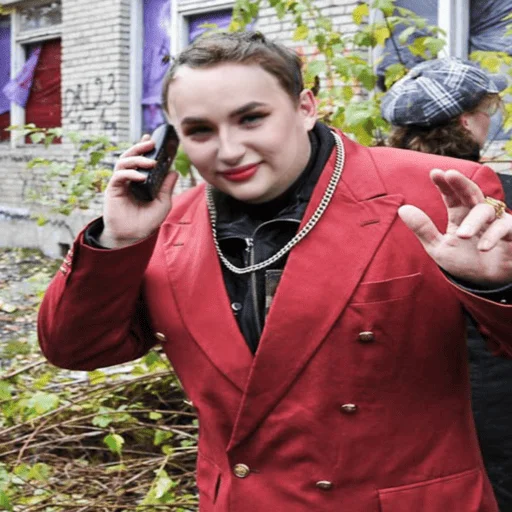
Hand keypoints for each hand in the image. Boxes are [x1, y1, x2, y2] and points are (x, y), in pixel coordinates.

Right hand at [100, 134, 178, 248]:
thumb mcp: (163, 203)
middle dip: (140, 147)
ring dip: (136, 158)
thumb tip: (174, 171)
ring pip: (123, 162)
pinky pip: (119, 176)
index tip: (152, 139)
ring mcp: (121, 183)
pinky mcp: (113, 189)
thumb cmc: (147, 221)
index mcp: (141, 180)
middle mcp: (130, 179)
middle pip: (131, 156)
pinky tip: (141, 176)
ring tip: (150, 161)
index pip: (142, 160)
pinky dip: (130, 173)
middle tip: (150, 143)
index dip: (145, 148)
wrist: (133, 237)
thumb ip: (167, 188)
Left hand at [398, 169, 511, 286]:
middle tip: (450, 174)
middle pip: (470, 193)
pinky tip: (483, 247)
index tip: (435, 173)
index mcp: (459, 215)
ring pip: (485, 210)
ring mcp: (495, 222)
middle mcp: (477, 214)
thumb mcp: (438, 248)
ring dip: (473, 221)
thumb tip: (402, 209)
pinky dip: (493, 236)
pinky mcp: (511, 234)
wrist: (486, 282)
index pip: (451, 195)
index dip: (444, 184)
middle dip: (461, 183)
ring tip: (462, 235)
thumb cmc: (464, 262)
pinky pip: (504, 228)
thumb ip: (423, 229)